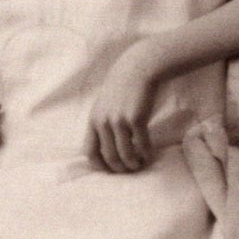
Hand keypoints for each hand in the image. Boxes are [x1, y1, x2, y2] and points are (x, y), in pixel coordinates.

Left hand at [86, 42, 161, 172]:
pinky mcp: (136, 119)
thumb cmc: (122, 88)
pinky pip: (141, 144)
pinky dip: (145, 154)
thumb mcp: (103, 105)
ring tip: (139, 164)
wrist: (137, 68)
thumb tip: (104, 147)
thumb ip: (101, 124)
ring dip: (133, 164)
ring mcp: (120, 121)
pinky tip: (148, 154)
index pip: (90, 152)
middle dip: (120, 168)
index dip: (100, 166)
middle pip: (109, 157)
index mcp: (93, 121)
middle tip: (129, 170)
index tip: (110, 170)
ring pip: (125, 154)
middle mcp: (104, 123)